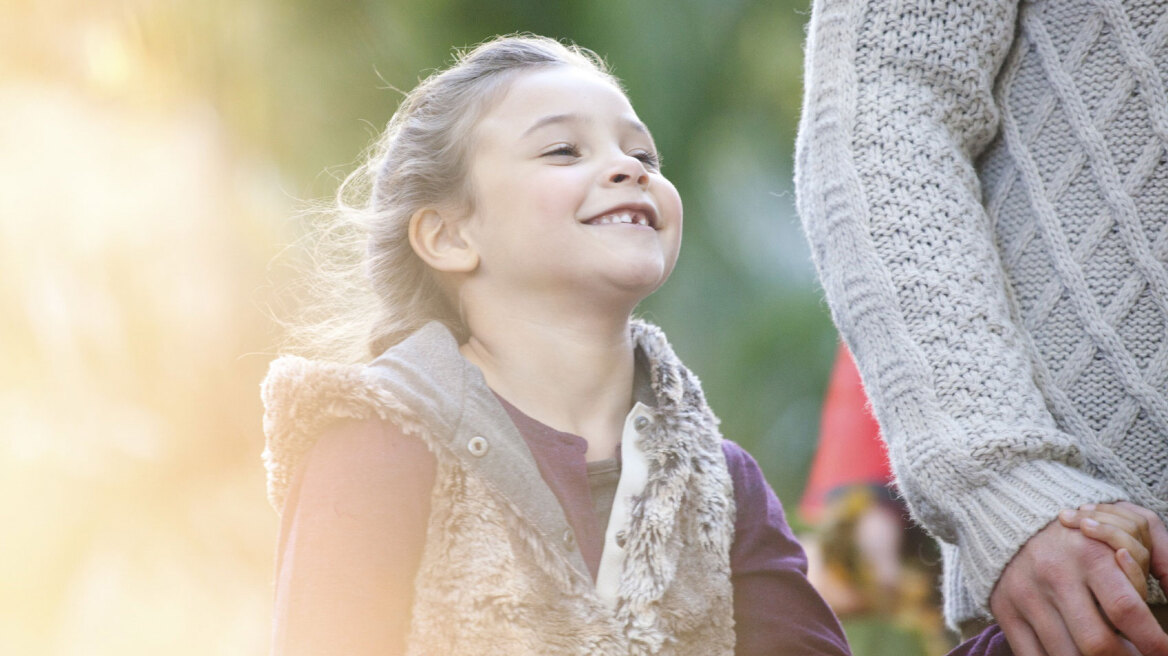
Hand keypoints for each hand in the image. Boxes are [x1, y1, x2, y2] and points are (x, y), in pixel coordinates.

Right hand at [989, 518, 1167, 655]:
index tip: (1164, 652)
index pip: (1127, 610)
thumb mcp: (1126, 533)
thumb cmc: (1085, 536)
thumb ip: (1161, 560)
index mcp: (1089, 554)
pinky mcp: (1005, 610)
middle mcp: (1055, 575)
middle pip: (1098, 642)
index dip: (1153, 642)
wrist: (1015, 519)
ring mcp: (1026, 595)